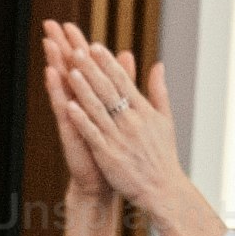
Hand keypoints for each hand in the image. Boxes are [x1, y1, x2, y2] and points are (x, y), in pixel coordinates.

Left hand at [45, 25, 223, 235]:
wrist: (162, 188)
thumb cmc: (162, 155)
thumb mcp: (165, 120)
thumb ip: (159, 91)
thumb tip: (158, 65)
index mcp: (144, 111)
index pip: (124, 81)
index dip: (108, 64)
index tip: (95, 47)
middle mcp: (132, 121)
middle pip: (109, 90)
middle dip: (92, 69)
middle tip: (76, 49)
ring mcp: (120, 137)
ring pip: (99, 108)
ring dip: (84, 88)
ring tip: (70, 70)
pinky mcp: (109, 154)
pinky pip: (92, 133)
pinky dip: (82, 119)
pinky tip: (69, 105)